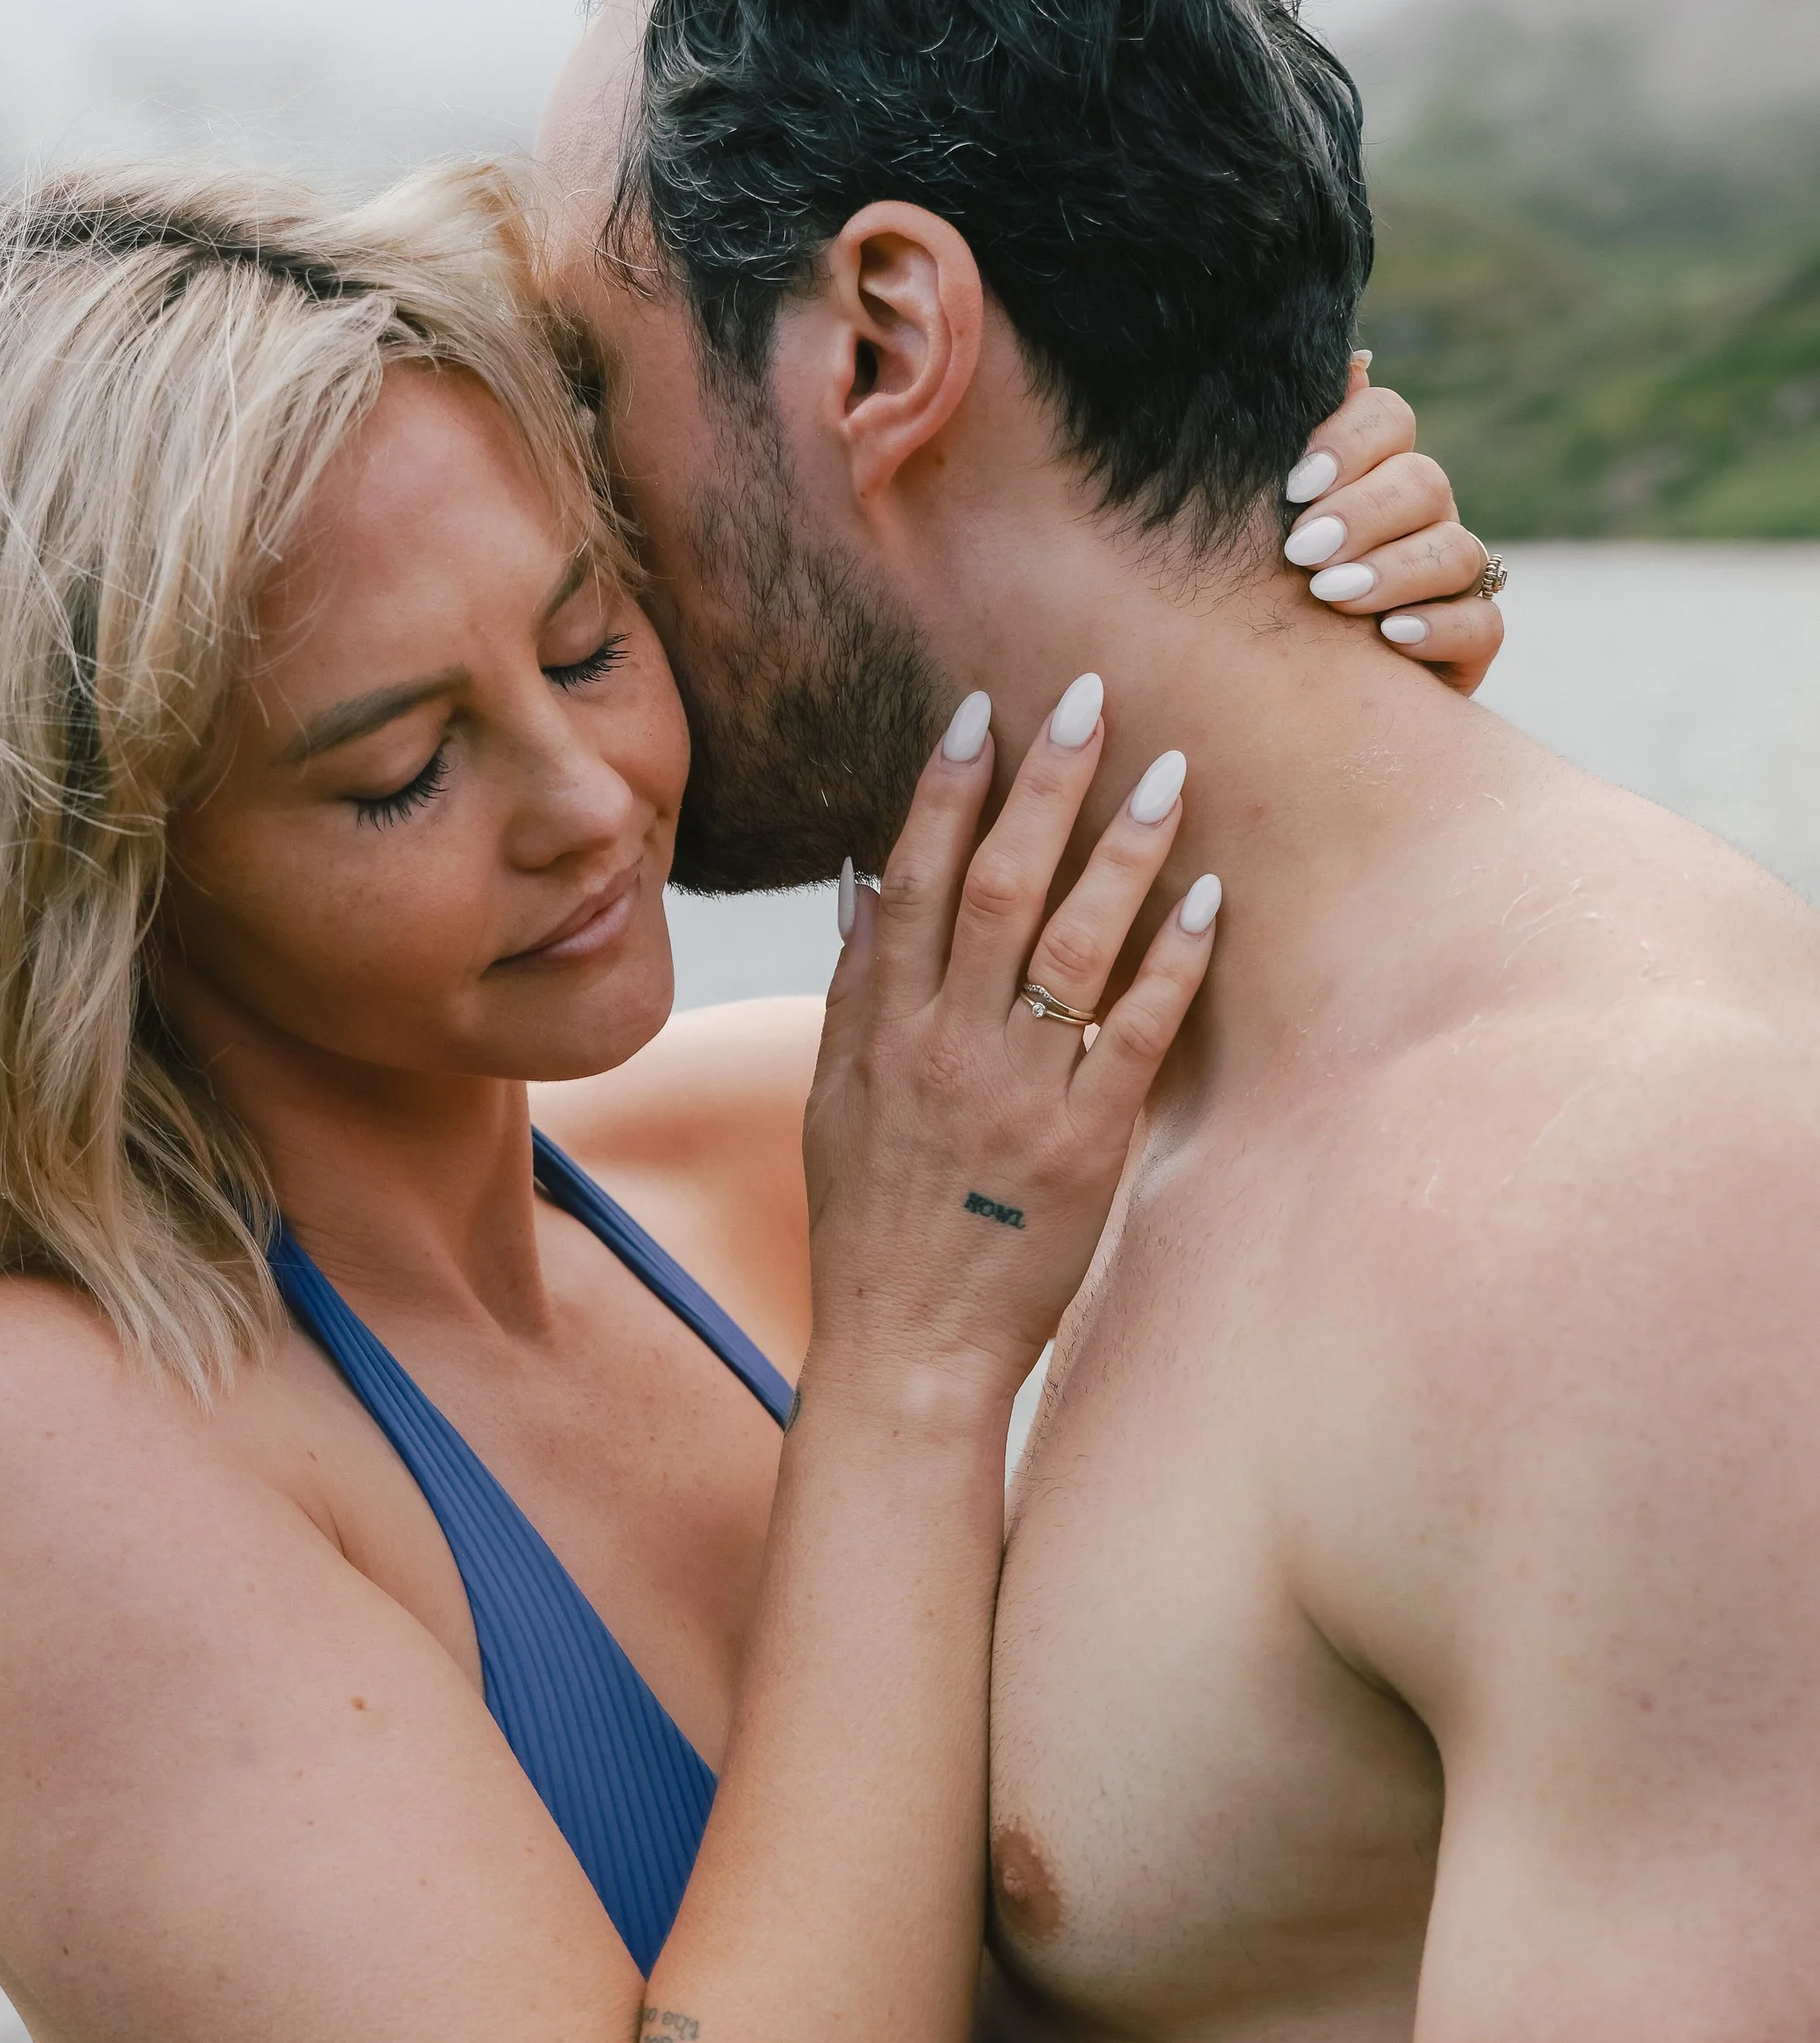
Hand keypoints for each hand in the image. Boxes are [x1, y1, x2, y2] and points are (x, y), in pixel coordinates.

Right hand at [803, 679, 1216, 1402]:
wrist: (905, 1345)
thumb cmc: (872, 1221)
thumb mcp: (834, 1098)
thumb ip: (853, 988)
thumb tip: (864, 881)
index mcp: (882, 1028)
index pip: (915, 879)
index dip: (947, 790)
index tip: (982, 712)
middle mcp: (944, 1047)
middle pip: (996, 888)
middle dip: (1043, 786)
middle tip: (1092, 698)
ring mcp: (1015, 1096)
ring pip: (1070, 947)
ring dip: (1121, 852)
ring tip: (1168, 773)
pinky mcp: (1083, 1149)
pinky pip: (1132, 1038)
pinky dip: (1170, 966)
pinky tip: (1209, 901)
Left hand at [1283, 356, 1502, 694]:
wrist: (1277, 696)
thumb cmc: (1252, 597)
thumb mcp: (1247, 525)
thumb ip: (1277, 453)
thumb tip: (1347, 366)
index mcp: (1369, 472)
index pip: (1388, 420)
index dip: (1350, 442)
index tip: (1293, 487)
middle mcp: (1420, 515)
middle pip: (1423, 482)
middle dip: (1362, 514)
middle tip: (1301, 552)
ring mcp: (1451, 577)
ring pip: (1455, 549)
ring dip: (1392, 570)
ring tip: (1331, 596)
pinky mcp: (1469, 639)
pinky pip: (1482, 621)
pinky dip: (1437, 626)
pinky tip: (1389, 637)